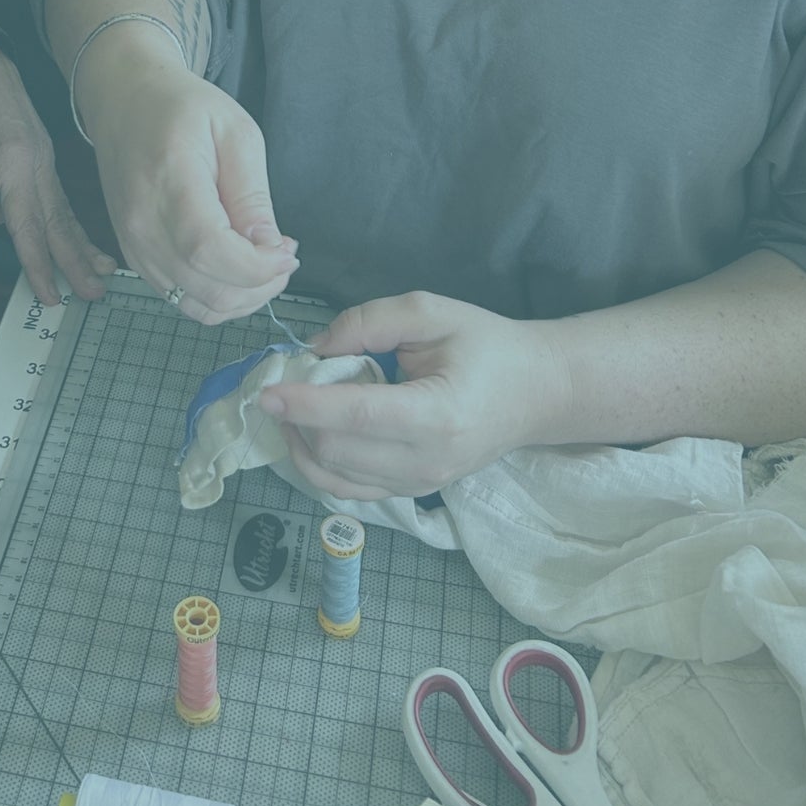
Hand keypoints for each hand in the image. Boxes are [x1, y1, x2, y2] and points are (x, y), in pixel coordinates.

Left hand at [0, 40, 111, 304]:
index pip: (27, 224)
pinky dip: (64, 220)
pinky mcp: (40, 151)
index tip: (50, 295)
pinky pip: (53, 194)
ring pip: (62, 209)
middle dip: (76, 260)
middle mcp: (37, 160)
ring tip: (101, 273)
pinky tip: (71, 242)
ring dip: (80, 244)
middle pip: (58, 221)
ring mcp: (43, 155)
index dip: (37, 264)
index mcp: (14, 159)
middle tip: (94, 294)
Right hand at [69, 27, 295, 323]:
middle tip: (284, 256)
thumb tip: (269, 249)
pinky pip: (182, 300)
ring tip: (264, 262)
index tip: (288, 252)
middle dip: (260, 286)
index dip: (257, 267)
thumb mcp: (235, 133)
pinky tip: (236, 267)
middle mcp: (143, 224)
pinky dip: (218, 297)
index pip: (210, 251)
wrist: (125, 102)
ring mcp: (135, 246)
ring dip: (242, 298)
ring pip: (196, 305)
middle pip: (207, 289)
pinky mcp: (136, 257)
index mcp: (168, 182)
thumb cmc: (181, 109)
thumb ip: (252, 195)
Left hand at [260, 293, 567, 502]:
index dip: (305, 406)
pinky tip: (310, 435)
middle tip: (286, 384)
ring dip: (300, 447)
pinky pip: (350, 490)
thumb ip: (371, 321)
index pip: (356, 417)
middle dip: (298, 421)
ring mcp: (420, 485)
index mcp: (437, 415)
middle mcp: (426, 462)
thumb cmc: (489, 346)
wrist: (538, 393)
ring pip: (335, 479)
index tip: (267, 392)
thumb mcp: (433, 312)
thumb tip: (316, 347)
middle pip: (336, 452)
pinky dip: (319, 466)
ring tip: (290, 411)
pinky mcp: (412, 493)